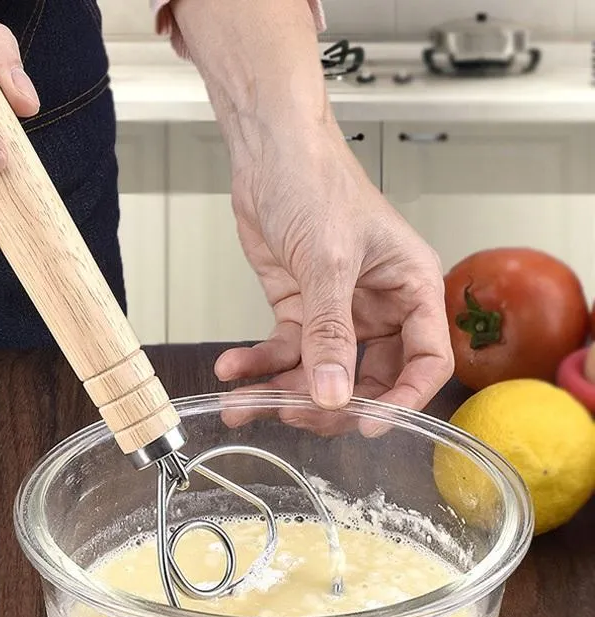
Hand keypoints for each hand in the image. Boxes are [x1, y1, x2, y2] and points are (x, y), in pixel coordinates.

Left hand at [215, 121, 453, 428]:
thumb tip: (333, 395)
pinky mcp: (300, 312)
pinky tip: (232, 370)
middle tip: (291, 415)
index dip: (402, 400)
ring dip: (280, 393)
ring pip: (318, 372)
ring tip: (243, 404)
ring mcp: (337, 313)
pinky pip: (282, 352)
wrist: (269, 152)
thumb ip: (330, 332)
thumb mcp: (328, 259)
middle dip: (327, 404)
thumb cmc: (318, 180)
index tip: (367, 425)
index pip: (424, 361)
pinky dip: (257, 365)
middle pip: (366, 379)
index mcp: (412, 289)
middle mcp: (380, 307)